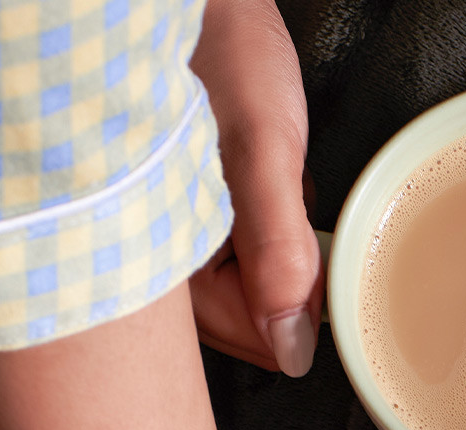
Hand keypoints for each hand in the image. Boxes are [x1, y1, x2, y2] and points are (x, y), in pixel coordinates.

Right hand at [190, 0, 322, 374]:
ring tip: (262, 174)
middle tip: (278, 196)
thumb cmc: (213, 46)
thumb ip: (279, 252)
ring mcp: (169, 248)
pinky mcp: (183, 225)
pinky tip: (253, 174)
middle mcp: (157, 269)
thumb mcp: (261, 148)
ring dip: (278, 245)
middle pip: (254, 324)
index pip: (258, 342)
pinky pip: (244, 255)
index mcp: (161, 265)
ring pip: (255, 290)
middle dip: (286, 274)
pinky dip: (264, 222)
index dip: (303, 303)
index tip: (308, 241)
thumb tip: (293, 348)